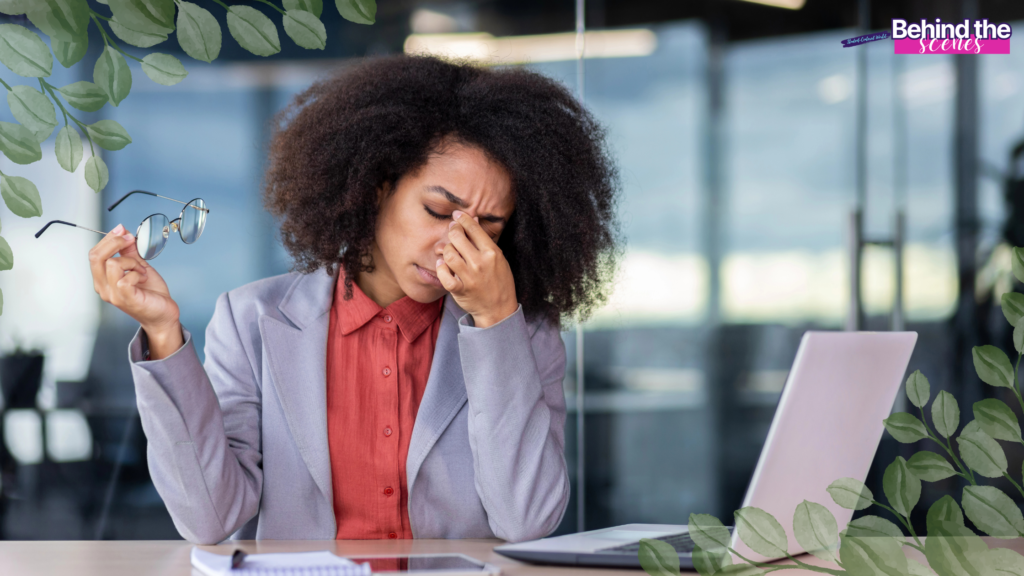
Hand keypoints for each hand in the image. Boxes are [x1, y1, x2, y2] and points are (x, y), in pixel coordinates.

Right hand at [89, 224, 181, 357]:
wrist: (163, 314)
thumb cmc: (150, 294)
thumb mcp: (138, 267)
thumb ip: (129, 251)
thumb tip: (124, 233)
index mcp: (103, 279)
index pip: (94, 254)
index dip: (108, 238)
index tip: (123, 230)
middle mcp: (103, 287)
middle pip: (95, 256)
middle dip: (114, 242)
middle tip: (130, 240)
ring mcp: (112, 294)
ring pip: (111, 263)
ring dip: (131, 262)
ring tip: (141, 271)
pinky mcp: (124, 298)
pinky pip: (124, 278)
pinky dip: (136, 273)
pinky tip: (143, 279)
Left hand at [436, 210, 517, 327]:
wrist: (499, 309)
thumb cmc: (499, 282)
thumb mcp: (498, 258)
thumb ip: (484, 240)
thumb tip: (474, 220)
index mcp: (492, 253)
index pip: (474, 229)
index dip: (462, 219)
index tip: (457, 215)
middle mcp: (480, 263)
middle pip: (458, 238)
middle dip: (452, 231)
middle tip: (452, 231)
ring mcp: (469, 277)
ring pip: (449, 254)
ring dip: (446, 250)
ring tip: (449, 250)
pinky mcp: (460, 290)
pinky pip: (444, 275)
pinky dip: (441, 269)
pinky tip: (442, 266)